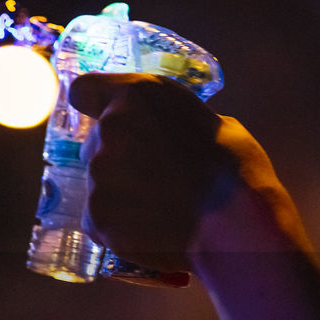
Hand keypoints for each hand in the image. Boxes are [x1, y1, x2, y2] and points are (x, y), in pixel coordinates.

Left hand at [69, 72, 305, 274]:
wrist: (235, 222)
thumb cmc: (234, 168)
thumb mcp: (208, 120)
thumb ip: (169, 120)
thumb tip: (162, 130)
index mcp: (136, 95)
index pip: (83, 90)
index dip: (94, 106)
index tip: (104, 118)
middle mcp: (108, 129)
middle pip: (94, 146)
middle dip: (117, 160)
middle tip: (153, 178)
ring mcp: (98, 175)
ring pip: (98, 185)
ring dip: (120, 195)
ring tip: (160, 208)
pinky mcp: (96, 217)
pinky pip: (98, 220)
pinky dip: (118, 227)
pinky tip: (150, 229)